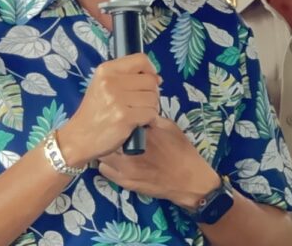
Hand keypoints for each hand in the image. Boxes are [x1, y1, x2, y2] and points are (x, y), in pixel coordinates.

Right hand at [57, 53, 159, 166]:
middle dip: (152, 93)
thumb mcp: (103, 86)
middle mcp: (111, 81)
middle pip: (150, 80)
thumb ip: (126, 77)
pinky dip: (149, 120)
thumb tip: (158, 79)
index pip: (141, 60)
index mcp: (106, 70)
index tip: (150, 81)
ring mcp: (117, 99)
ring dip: (151, 108)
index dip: (150, 70)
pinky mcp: (124, 117)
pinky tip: (139, 123)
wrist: (79, 137)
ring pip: (152, 98)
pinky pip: (150, 114)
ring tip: (138, 114)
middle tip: (142, 103)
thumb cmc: (94, 112)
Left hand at [97, 117, 221, 209]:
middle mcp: (131, 151)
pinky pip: (104, 170)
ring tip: (111, 147)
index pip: (118, 120)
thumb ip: (150, 118)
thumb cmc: (182, 151)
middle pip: (106, 137)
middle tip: (111, 132)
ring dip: (104, 149)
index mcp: (142, 133)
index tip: (117, 118)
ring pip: (101, 154)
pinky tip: (114, 161)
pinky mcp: (125, 182)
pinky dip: (106, 164)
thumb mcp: (169, 127)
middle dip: (107, 133)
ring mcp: (126, 169)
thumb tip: (136, 109)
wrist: (190, 180)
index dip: (115, 119)